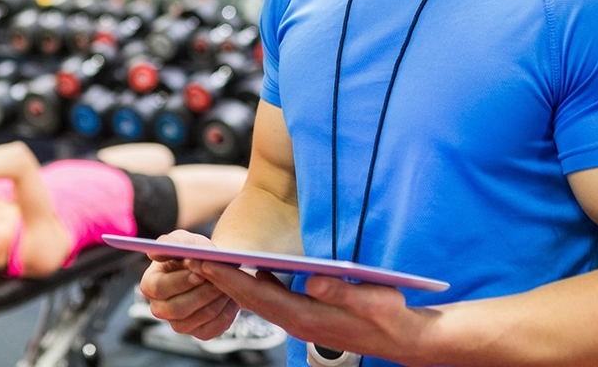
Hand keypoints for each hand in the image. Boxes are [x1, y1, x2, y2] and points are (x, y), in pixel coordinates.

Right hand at [139, 230, 239, 339]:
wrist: (214, 266)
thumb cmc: (194, 251)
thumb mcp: (183, 240)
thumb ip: (170, 243)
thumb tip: (153, 254)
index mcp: (149, 285)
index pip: (160, 288)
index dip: (180, 281)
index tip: (200, 273)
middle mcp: (160, 308)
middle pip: (178, 309)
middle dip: (202, 294)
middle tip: (220, 282)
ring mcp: (179, 324)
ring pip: (199, 318)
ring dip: (216, 301)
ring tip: (228, 286)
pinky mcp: (199, 332)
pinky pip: (213, 328)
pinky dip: (226, 313)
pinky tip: (231, 298)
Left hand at [192, 261, 441, 363]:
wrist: (405, 339)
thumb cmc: (390, 317)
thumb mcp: (373, 301)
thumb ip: (342, 291)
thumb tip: (313, 280)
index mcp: (308, 317)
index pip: (259, 295)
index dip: (230, 279)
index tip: (205, 264)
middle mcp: (298, 321)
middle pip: (250, 298)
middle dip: (220, 279)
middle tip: (192, 259)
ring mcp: (301, 321)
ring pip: (259, 300)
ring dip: (234, 282)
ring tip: (211, 261)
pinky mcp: (307, 316)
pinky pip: (273, 300)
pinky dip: (255, 284)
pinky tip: (249, 269)